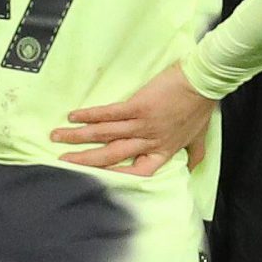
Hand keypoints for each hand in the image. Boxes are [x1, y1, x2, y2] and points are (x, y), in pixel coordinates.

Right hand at [52, 65, 215, 176]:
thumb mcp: (199, 137)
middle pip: (112, 156)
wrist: (203, 82)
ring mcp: (142, 124)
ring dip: (78, 137)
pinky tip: (73, 117)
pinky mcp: (138, 106)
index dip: (117, 177)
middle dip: (85, 160)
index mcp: (163, 151)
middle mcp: (149, 141)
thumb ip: (193, 155)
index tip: (98, 178)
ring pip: (105, 135)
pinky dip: (90, 116)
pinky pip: (109, 114)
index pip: (138, 172)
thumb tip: (191, 169)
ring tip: (57, 136)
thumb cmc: (201, 107)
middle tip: (62, 161)